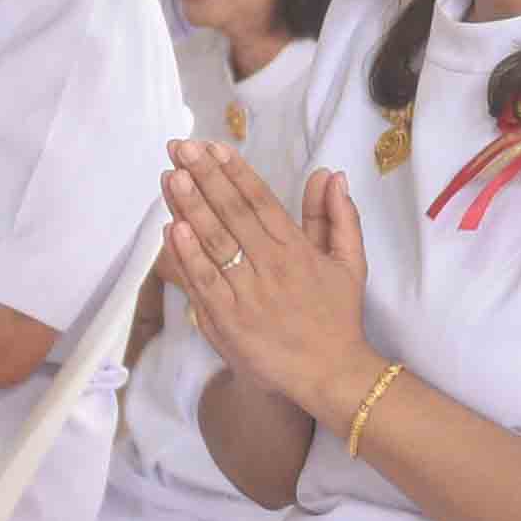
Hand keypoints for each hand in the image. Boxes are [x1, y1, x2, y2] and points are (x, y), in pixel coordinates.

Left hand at [160, 131, 377, 415]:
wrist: (329, 373)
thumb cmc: (337, 316)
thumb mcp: (350, 263)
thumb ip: (339, 217)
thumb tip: (331, 175)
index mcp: (298, 249)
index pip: (260, 201)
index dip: (235, 172)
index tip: (214, 147)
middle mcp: (271, 266)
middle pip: (232, 213)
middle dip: (204, 177)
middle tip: (181, 148)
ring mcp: (247, 293)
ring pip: (214, 242)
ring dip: (190, 206)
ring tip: (171, 175)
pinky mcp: (228, 320)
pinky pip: (203, 281)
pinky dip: (187, 254)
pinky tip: (172, 228)